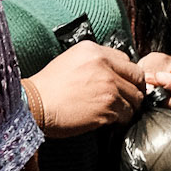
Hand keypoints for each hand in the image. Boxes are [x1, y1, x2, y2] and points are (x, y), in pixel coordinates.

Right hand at [26, 44, 145, 136]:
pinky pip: (127, 114)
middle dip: (134, 89)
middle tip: (126, 99)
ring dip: (128, 107)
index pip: (126, 60)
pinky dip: (120, 119)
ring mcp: (108, 86)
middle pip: (137, 77)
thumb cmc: (47, 88)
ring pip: (136, 98)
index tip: (121, 84)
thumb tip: (113, 74)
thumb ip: (94, 63)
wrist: (33, 106)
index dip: (125, 75)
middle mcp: (103, 65)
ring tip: (115, 111)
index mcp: (93, 51)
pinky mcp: (108, 107)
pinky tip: (108, 120)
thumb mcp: (69, 62)